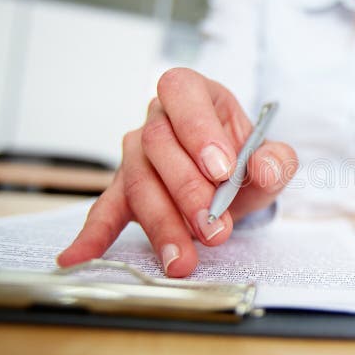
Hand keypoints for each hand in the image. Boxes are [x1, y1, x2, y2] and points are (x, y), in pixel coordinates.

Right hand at [57, 68, 297, 276]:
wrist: (233, 183)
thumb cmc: (246, 162)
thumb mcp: (272, 159)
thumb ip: (276, 160)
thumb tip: (263, 169)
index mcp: (195, 95)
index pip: (184, 95)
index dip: (198, 129)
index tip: (221, 169)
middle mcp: (159, 119)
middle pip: (159, 147)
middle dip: (188, 193)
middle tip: (214, 229)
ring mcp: (137, 155)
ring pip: (138, 183)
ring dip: (162, 224)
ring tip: (184, 259)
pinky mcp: (124, 191)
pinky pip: (104, 210)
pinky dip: (93, 235)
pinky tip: (78, 256)